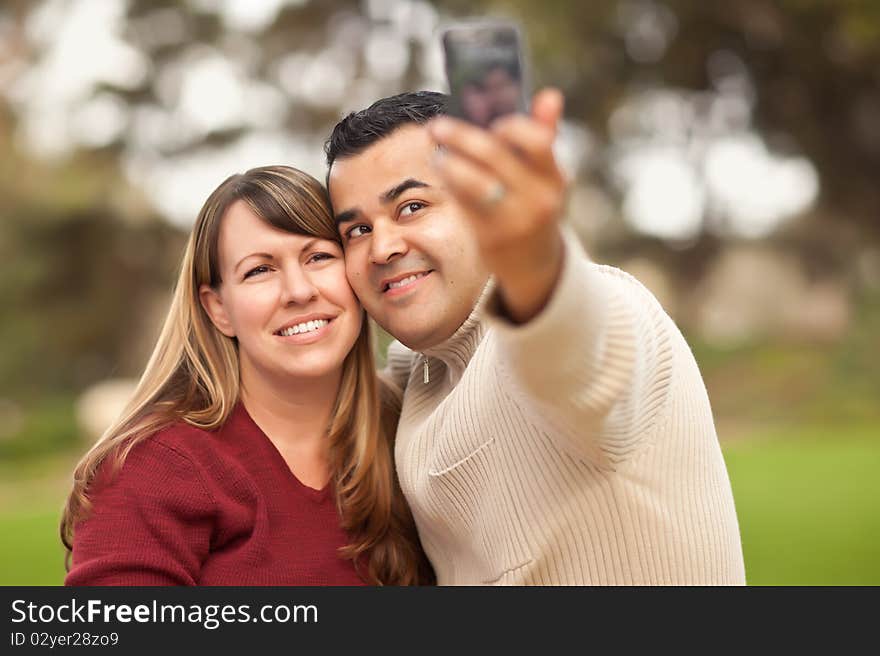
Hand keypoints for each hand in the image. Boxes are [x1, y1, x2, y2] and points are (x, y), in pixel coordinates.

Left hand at [428, 88, 567, 322]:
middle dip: (461, 136)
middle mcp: (538, 200)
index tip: (491, 121)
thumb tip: (550, 95)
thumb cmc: (536, 206)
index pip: (537, 141)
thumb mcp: (546, 177)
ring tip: (438, 153)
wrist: (536, 265)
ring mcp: (514, 221)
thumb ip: (544, 136)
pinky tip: (443, 172)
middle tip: (437, 125)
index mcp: (554, 179)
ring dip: (450, 162)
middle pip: (494, 156)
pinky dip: (451, 184)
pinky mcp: (491, 238)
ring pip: (474, 182)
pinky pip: (465, 203)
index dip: (511, 126)